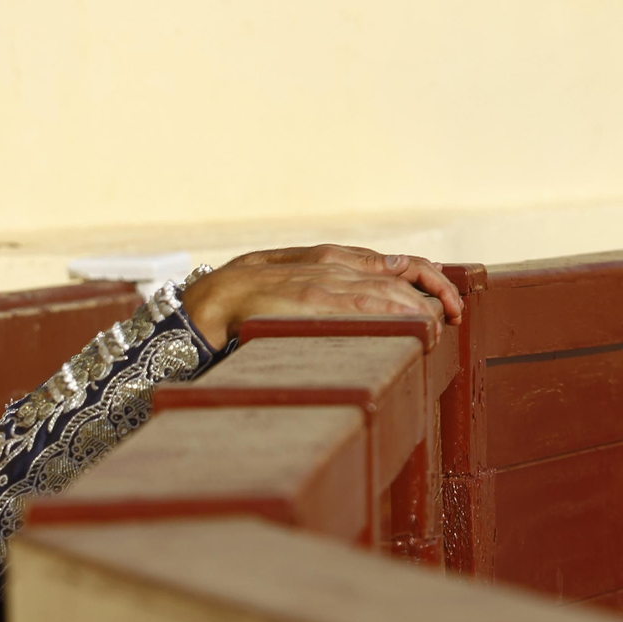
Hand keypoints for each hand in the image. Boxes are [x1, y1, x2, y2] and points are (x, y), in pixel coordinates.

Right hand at [182, 244, 464, 350]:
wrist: (203, 305)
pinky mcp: (311, 300)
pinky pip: (366, 305)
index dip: (427, 279)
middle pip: (399, 274)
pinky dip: (398, 315)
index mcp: (326, 258)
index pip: (392, 262)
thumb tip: (359, 297)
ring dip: (421, 309)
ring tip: (440, 329)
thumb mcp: (286, 282)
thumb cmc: (240, 301)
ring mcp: (321, 282)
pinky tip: (417, 328)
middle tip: (453, 319)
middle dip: (434, 296)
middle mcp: (329, 265)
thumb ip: (321, 282)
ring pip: (388, 289)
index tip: (447, 303)